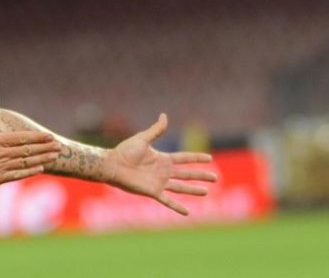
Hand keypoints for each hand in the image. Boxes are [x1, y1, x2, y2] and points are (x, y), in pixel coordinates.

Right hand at [0, 98, 61, 190]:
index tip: (50, 136)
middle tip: (59, 146)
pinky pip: (16, 175)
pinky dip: (29, 172)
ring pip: (24, 163)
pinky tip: (39, 169)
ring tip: (54, 156)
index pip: (21, 138)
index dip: (37, 138)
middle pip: (27, 151)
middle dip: (44, 148)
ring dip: (41, 159)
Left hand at [101, 113, 217, 214]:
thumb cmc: (125, 151)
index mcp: (162, 159)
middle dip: (201, 175)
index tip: (209, 158)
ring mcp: (159, 182)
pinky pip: (167, 200)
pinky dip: (177, 207)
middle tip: (216, 177)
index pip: (184, 158)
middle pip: (187, 174)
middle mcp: (163, 171)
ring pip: (181, 187)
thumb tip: (164, 115)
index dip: (196, 158)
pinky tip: (187, 213)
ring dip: (193, 190)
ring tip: (206, 192)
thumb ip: (155, 130)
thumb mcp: (143, 139)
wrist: (113, 165)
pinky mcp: (152, 192)